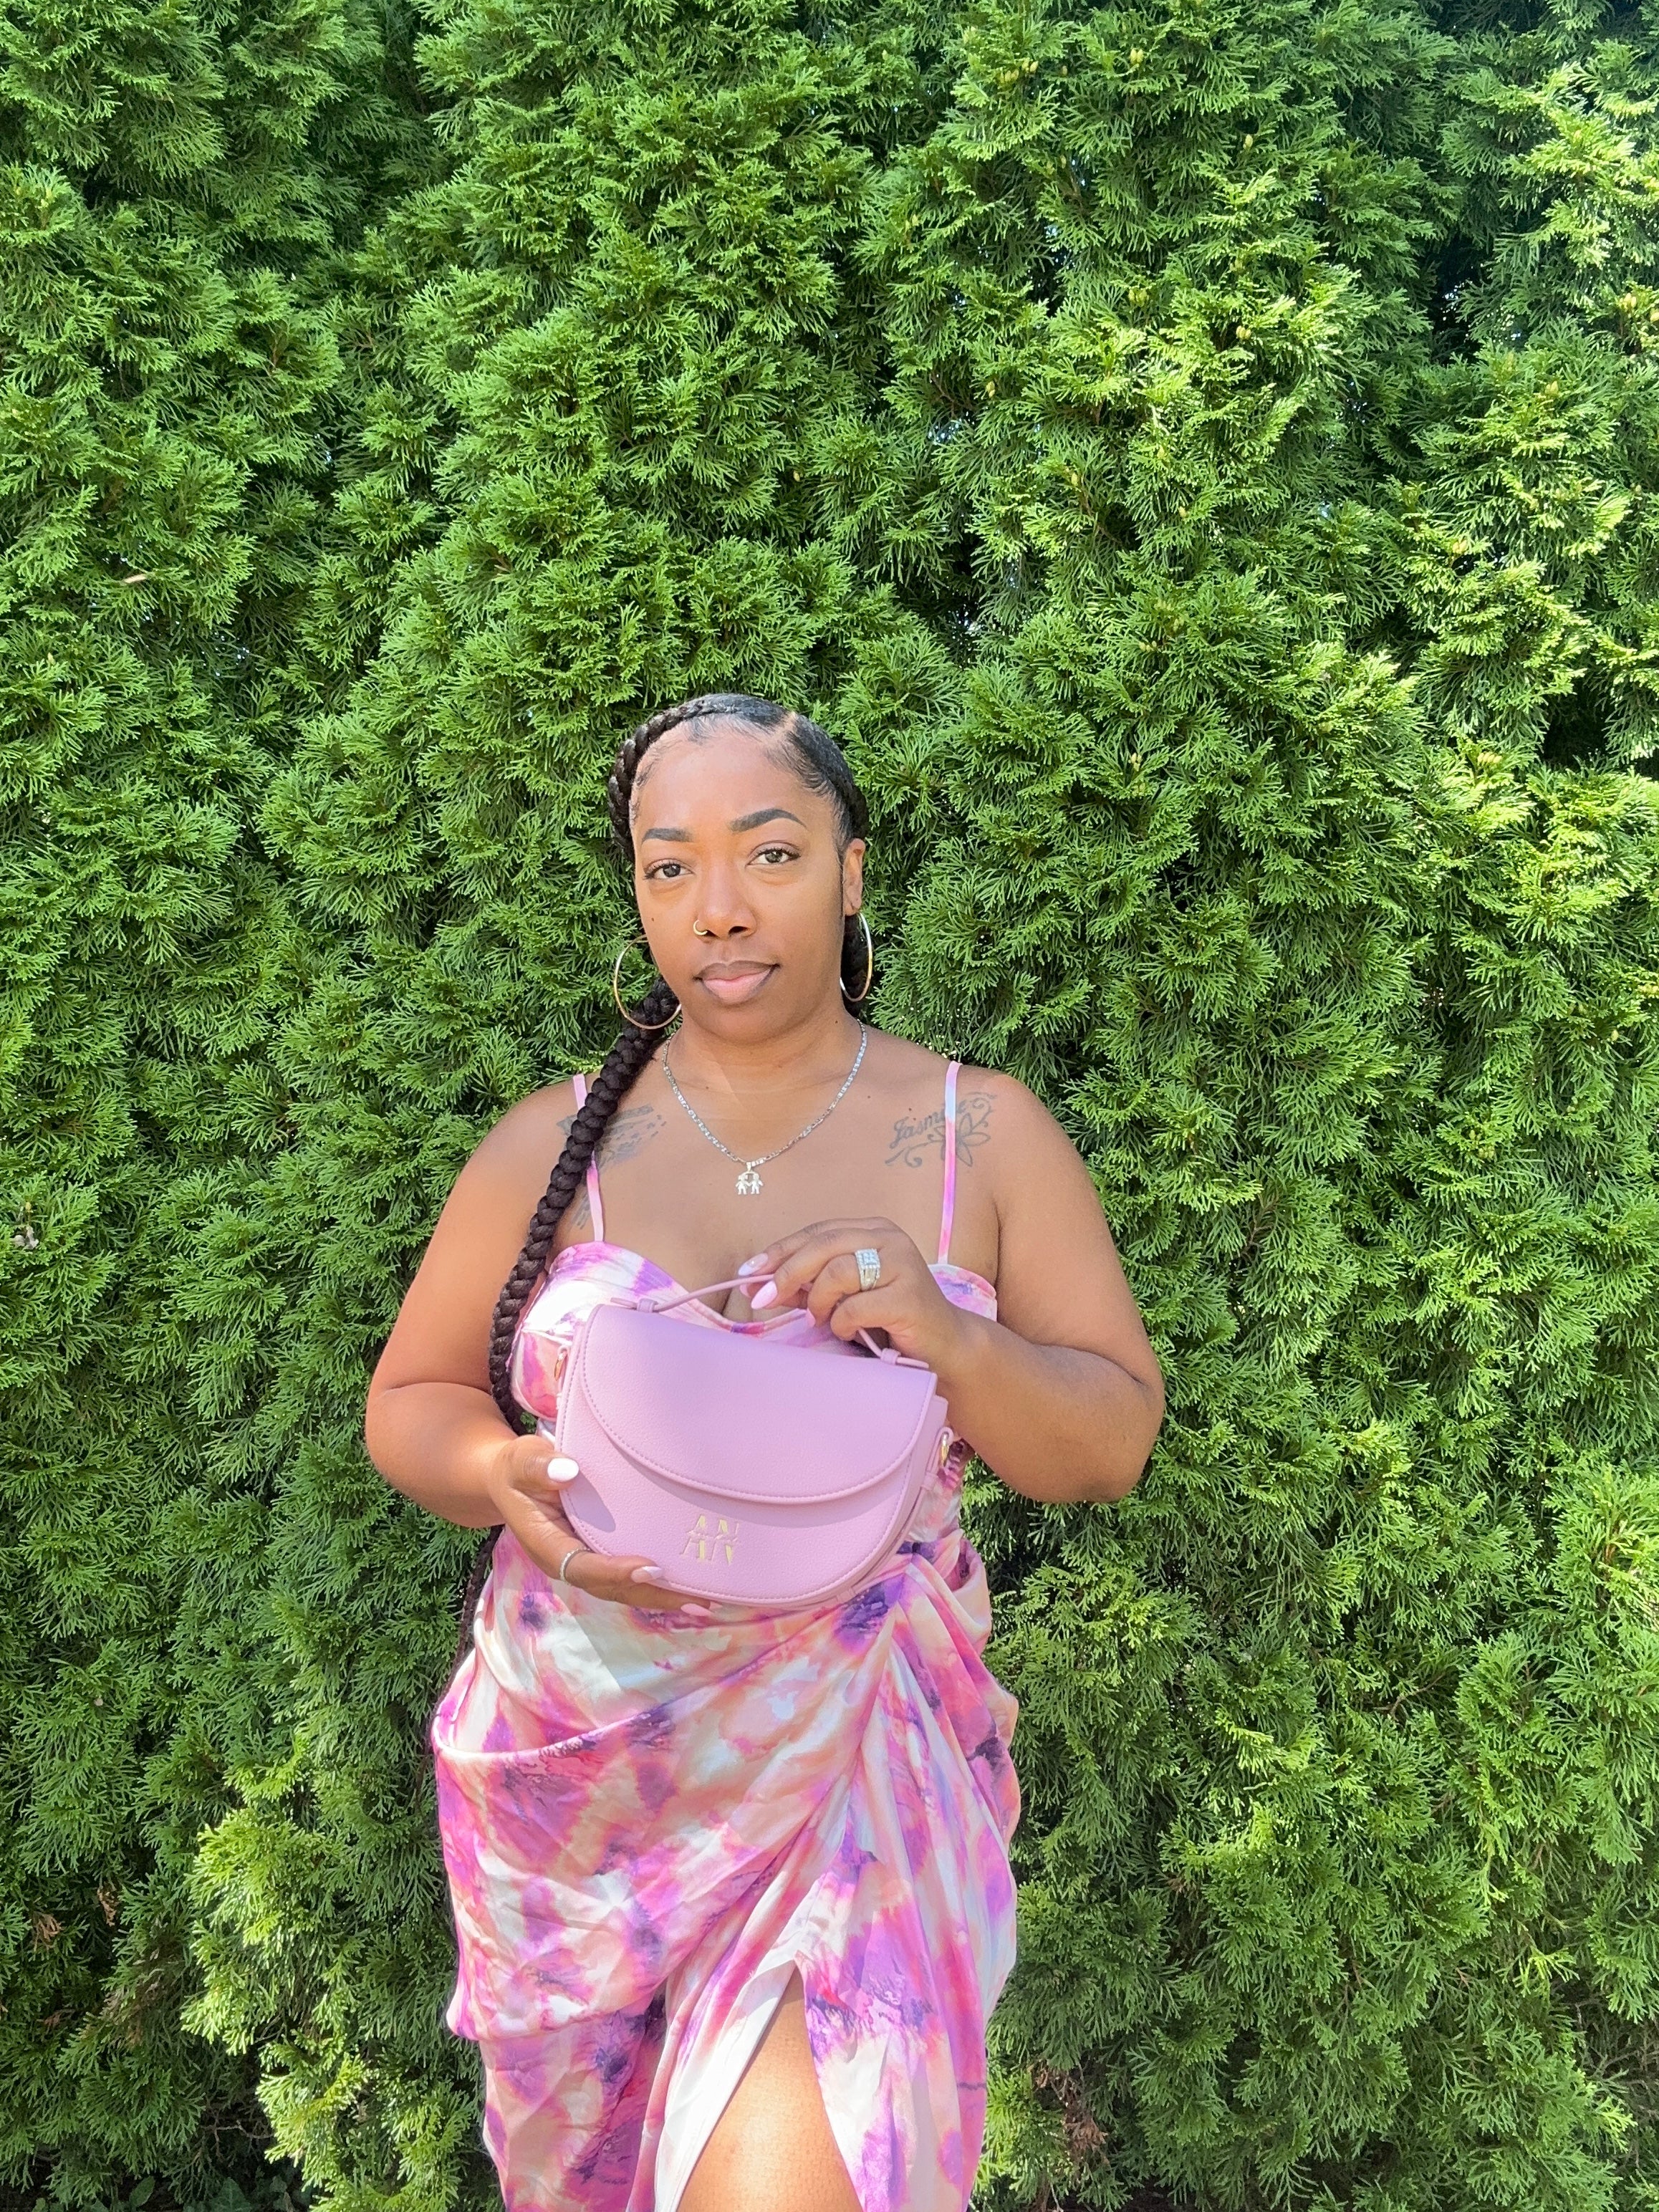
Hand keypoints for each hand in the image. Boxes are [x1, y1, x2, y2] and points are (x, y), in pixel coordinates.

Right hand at [484, 1432, 714, 1618]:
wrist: (512, 1482)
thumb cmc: (519, 1469)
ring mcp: (586, 1562)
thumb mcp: (521, 1462)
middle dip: (653, 1596)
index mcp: (548, 1547)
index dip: (617, 1572)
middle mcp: (569, 1562)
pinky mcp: (600, 1555)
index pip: (584, 1567)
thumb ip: (539, 1467)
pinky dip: (658, 1583)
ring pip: (625, 1588)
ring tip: (705, 1603)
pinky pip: (629, 1576)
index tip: (652, 1569)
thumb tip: (568, 1471)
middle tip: (697, 1600)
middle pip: (613, 1588)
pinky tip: (693, 1585)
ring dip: (663, 1596)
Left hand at [740, 1217, 973, 1372]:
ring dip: (818, 1300)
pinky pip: (856, 1306)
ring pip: (837, 1271)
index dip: (779, 1251)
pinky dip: (841, 1322)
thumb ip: (808, 1286)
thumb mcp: (844, 1297)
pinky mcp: (909, 1296)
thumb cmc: (890, 1321)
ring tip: (819, 1319)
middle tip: (763, 1300)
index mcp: (873, 1230)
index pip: (816, 1232)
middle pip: (822, 1246)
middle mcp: (889, 1239)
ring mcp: (903, 1264)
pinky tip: (847, 1331)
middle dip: (786, 1274)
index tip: (748, 1273)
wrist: (945, 1348)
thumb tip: (756, 1284)